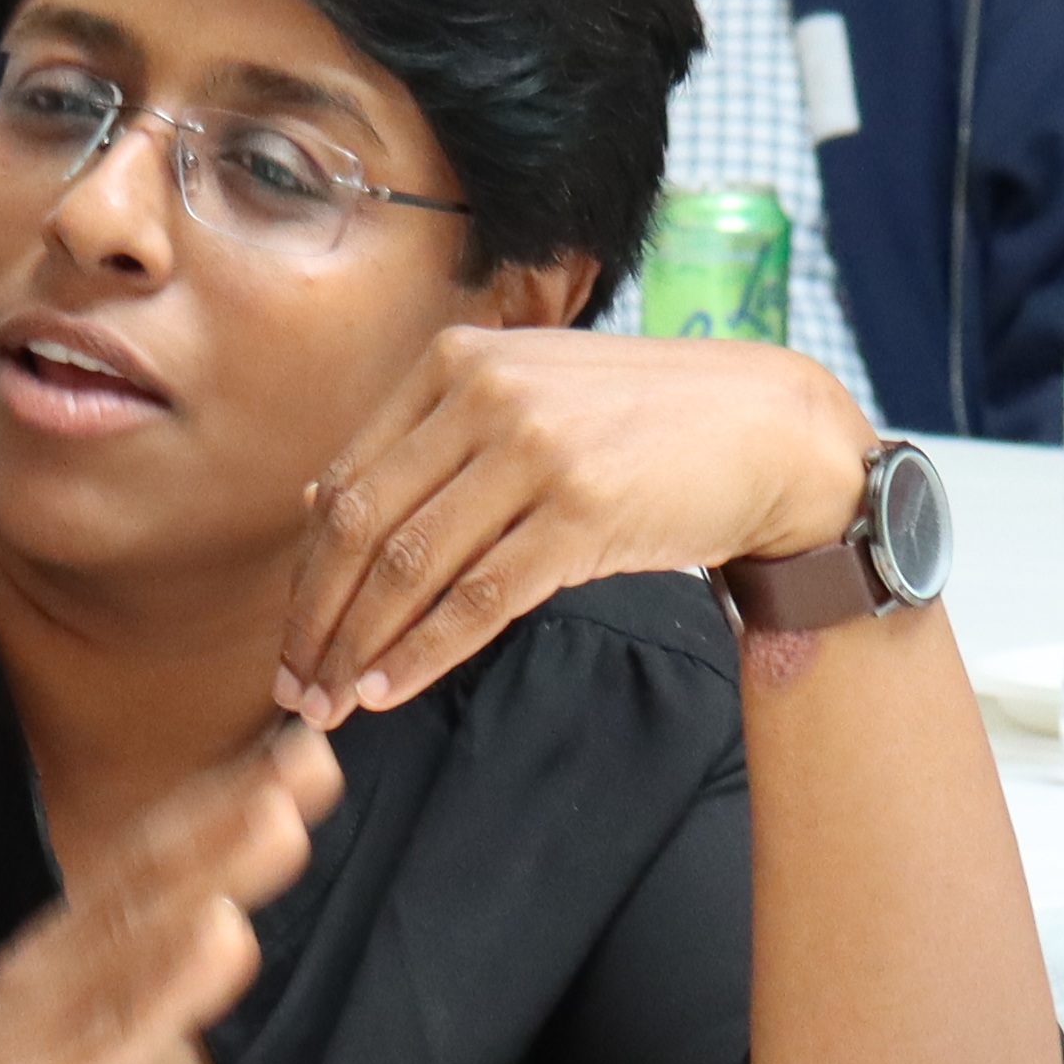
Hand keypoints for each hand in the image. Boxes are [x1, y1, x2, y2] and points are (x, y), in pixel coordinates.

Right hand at [0, 728, 340, 1063]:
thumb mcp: (57, 1031)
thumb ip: (119, 982)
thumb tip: (193, 935)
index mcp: (61, 952)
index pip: (149, 862)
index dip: (224, 802)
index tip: (303, 746)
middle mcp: (55, 963)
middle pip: (152, 872)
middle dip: (234, 809)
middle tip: (314, 748)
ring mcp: (45, 1017)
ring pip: (138, 930)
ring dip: (212, 868)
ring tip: (281, 815)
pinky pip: (109, 1027)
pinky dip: (168, 979)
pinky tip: (220, 936)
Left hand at [283, 331, 871, 719]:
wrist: (771, 430)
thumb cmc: (645, 424)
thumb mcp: (528, 397)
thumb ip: (430, 437)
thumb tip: (315, 502)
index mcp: (457, 360)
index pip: (348, 479)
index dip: (307, 570)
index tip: (293, 634)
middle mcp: (487, 394)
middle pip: (362, 526)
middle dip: (315, 619)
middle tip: (295, 685)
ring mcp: (535, 450)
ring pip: (410, 568)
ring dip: (359, 647)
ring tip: (333, 703)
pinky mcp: (582, 511)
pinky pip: (477, 599)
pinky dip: (422, 653)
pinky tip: (390, 691)